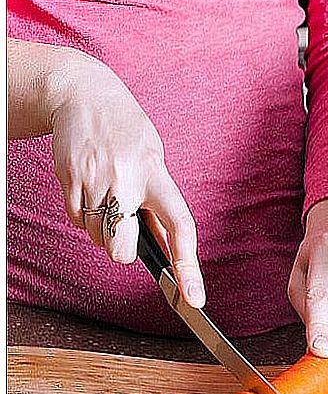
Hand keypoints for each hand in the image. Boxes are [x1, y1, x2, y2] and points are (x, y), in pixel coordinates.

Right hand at [49, 48, 205, 306]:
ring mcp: (93, 183)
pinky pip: (77, 222)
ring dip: (103, 227)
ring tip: (108, 191)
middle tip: (126, 222)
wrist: (82, 95)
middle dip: (124, 248)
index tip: (193, 299)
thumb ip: (160, 206)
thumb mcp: (154, 161)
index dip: (188, 267)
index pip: (180, 227)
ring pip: (97, 239)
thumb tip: (167, 251)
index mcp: (156, 175)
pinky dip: (85, 215)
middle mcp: (125, 182)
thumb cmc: (127, 132)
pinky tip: (91, 187)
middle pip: (121, 250)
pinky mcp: (68, 183)